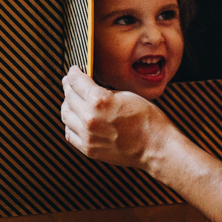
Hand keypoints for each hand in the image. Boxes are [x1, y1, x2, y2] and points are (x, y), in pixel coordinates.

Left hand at [60, 67, 176, 170]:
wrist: (155, 147)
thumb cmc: (147, 120)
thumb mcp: (126, 95)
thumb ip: (104, 91)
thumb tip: (90, 87)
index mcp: (99, 100)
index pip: (76, 81)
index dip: (73, 74)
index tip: (73, 72)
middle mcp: (89, 118)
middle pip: (68, 97)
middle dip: (69, 87)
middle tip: (70, 83)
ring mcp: (87, 135)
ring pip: (66, 115)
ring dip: (68, 105)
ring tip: (72, 101)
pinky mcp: (89, 149)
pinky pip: (70, 133)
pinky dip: (70, 124)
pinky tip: (76, 120)